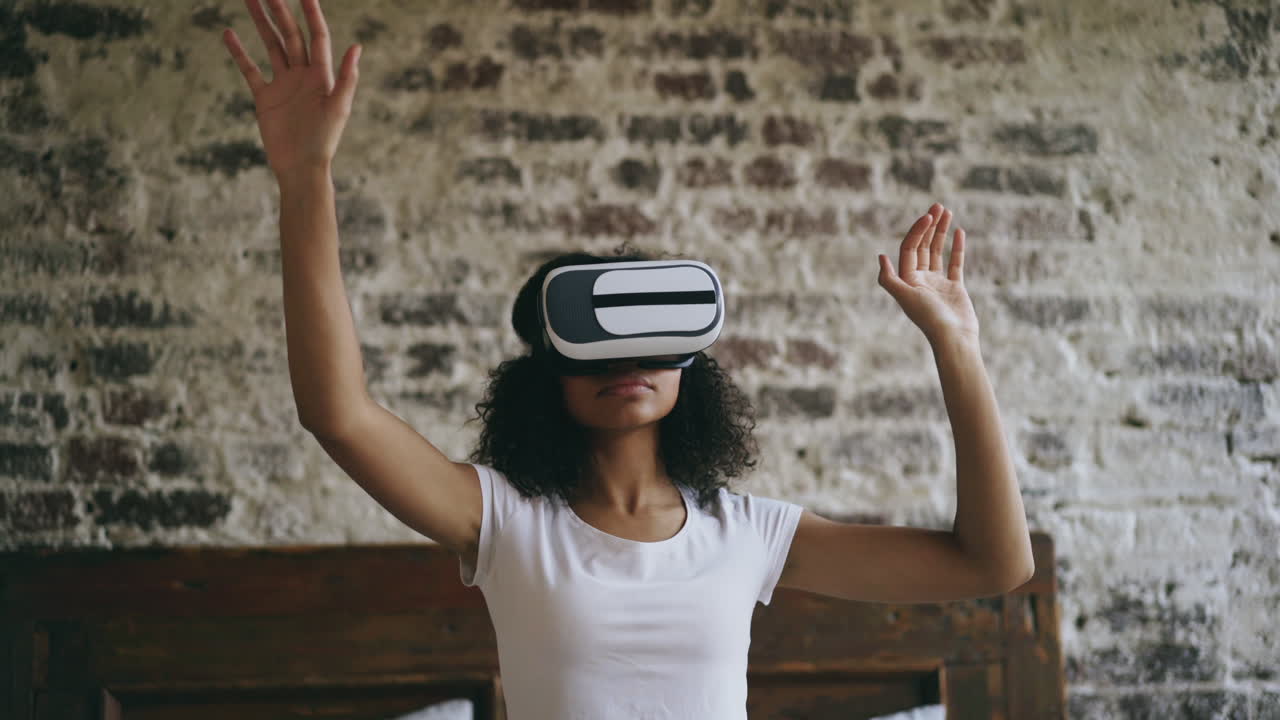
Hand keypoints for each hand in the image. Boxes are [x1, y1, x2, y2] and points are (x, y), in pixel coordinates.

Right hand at [221, 0, 359, 177]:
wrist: (301, 167)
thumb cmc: (324, 141)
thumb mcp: (338, 108)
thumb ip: (347, 78)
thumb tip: (357, 46)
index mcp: (322, 75)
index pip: (317, 36)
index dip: (312, 14)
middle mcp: (303, 75)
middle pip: (291, 35)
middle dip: (280, 11)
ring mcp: (283, 84)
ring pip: (271, 46)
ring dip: (261, 23)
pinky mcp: (266, 97)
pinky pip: (250, 70)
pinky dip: (240, 52)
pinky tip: (229, 34)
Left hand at [877, 203, 980, 344]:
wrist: (953, 337)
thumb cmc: (928, 318)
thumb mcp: (905, 297)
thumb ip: (889, 279)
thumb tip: (880, 255)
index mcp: (907, 279)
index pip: (910, 248)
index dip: (917, 230)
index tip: (928, 215)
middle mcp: (920, 279)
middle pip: (923, 246)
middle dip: (929, 225)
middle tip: (938, 205)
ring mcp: (938, 283)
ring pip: (938, 251)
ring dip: (941, 231)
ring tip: (948, 211)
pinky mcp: (954, 287)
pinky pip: (955, 262)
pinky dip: (957, 247)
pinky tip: (960, 231)